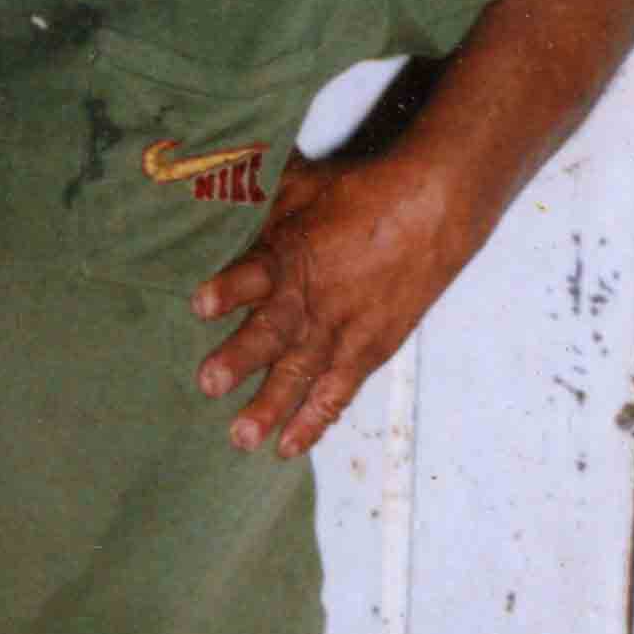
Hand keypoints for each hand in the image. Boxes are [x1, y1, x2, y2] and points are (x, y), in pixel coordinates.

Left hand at [190, 152, 470, 458]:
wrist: (431, 210)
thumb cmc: (360, 193)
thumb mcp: (300, 185)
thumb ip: (255, 205)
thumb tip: (212, 195)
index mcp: (290, 254)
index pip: (254, 272)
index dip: (229, 289)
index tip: (201, 305)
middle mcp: (311, 298)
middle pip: (273, 331)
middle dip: (240, 358)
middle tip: (210, 383)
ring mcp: (340, 331)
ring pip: (301, 373)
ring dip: (270, 406)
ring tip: (242, 436)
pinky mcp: (366, 352)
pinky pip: (337, 393)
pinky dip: (314, 421)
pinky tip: (287, 448)